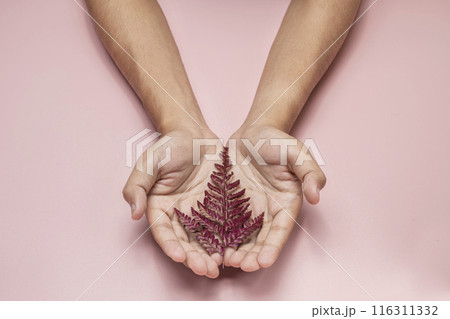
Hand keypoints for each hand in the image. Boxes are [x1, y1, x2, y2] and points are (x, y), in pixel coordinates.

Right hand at [122, 126, 222, 277]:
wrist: (195, 134)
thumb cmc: (169, 146)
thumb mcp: (149, 162)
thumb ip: (137, 185)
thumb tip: (134, 213)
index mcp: (161, 208)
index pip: (164, 231)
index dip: (171, 245)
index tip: (180, 256)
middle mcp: (180, 215)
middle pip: (186, 241)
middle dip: (195, 258)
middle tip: (206, 269)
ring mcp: (201, 213)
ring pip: (206, 239)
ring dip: (211, 255)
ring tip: (220, 266)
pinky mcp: (220, 208)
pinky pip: (225, 226)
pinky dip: (229, 239)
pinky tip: (236, 249)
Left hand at [223, 125, 325, 270]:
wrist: (251, 133)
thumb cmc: (275, 141)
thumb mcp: (296, 151)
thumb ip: (310, 171)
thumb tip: (317, 196)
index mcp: (285, 204)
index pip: (280, 231)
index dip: (273, 248)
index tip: (264, 262)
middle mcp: (266, 212)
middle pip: (260, 240)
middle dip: (252, 256)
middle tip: (240, 265)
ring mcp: (246, 211)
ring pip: (241, 238)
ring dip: (235, 252)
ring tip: (225, 261)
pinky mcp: (228, 206)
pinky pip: (222, 225)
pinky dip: (218, 237)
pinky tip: (210, 246)